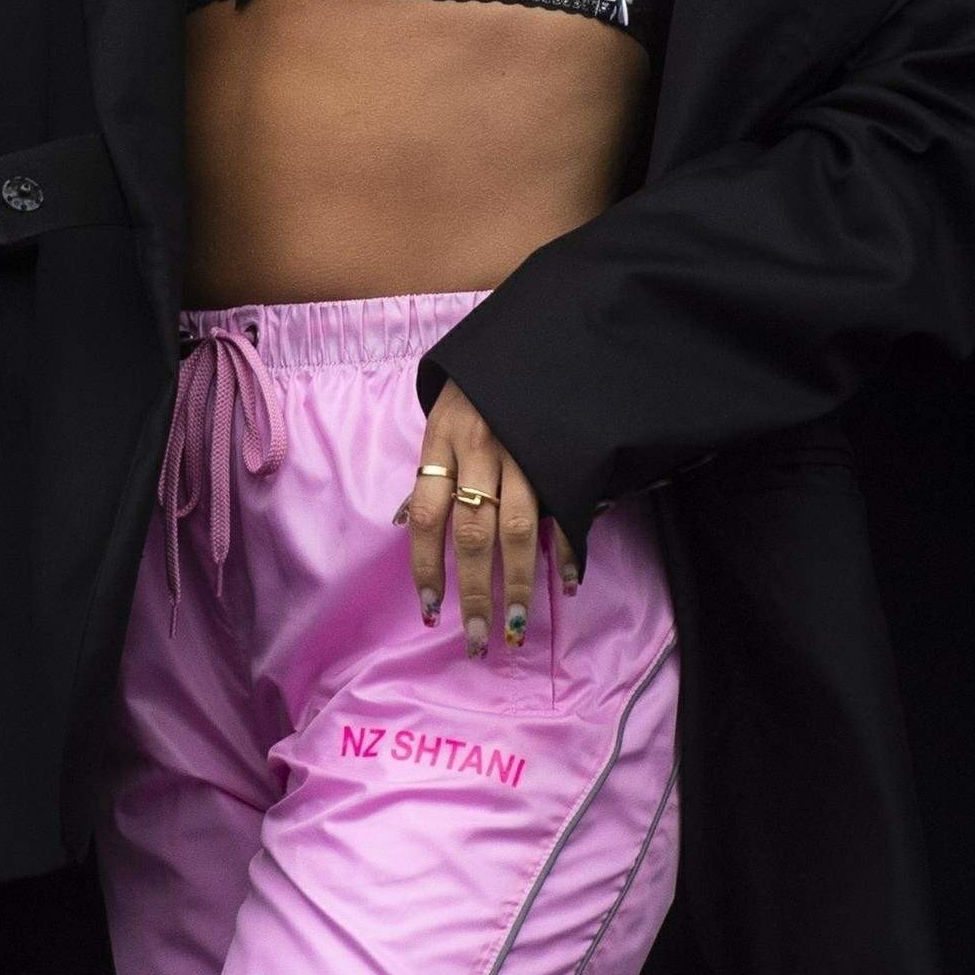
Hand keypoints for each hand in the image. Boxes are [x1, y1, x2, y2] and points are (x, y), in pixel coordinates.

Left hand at [394, 380, 580, 653]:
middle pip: (475, 532)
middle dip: (476, 591)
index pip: (426, 515)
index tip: (431, 609)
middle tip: (478, 638)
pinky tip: (569, 582)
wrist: (527, 337)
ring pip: (520, 528)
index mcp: (442, 440)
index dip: (427, 565)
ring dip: (519, 582)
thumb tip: (404, 525)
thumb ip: (430, 471)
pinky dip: (570, 546)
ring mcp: (524, 450)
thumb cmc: (474, 387)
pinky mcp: (559, 451)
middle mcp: (480, 448)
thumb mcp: (439, 418)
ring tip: (518, 625)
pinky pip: (564, 507)